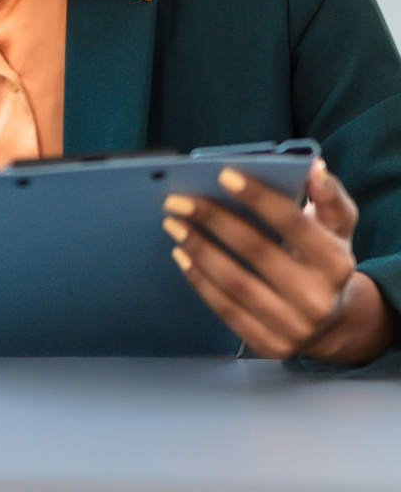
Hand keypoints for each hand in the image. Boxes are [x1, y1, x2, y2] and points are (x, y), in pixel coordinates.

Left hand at [163, 159, 397, 363]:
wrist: (335, 323)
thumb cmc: (325, 262)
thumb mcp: (337, 229)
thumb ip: (328, 197)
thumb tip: (314, 167)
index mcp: (335, 263)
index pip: (293, 223)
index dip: (258, 197)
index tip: (223, 175)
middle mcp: (317, 297)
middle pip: (256, 251)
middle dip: (212, 220)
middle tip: (178, 200)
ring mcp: (293, 326)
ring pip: (235, 282)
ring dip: (198, 249)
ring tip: (173, 224)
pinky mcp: (269, 344)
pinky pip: (226, 309)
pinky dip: (199, 280)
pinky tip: (182, 256)